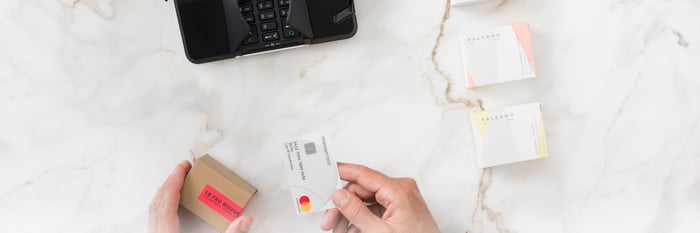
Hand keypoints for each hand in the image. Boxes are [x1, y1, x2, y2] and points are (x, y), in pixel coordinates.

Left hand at [148, 160, 253, 232]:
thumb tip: (245, 220)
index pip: (167, 203)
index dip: (174, 183)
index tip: (182, 168)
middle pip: (157, 204)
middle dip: (169, 183)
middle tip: (181, 170)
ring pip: (154, 212)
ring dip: (164, 195)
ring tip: (175, 183)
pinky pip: (156, 220)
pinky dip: (163, 207)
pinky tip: (172, 206)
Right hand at [320, 163, 439, 232]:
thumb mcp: (379, 232)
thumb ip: (357, 212)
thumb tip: (339, 195)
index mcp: (399, 190)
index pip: (364, 174)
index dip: (342, 172)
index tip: (326, 172)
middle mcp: (402, 189)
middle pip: (362, 190)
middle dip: (343, 206)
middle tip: (330, 222)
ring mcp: (402, 197)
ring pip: (366, 199)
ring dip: (351, 214)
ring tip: (341, 230)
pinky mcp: (400, 205)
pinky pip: (375, 206)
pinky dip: (363, 218)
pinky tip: (353, 229)